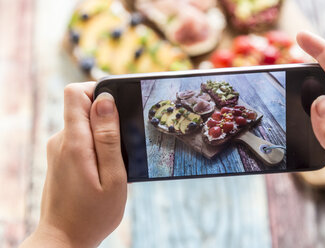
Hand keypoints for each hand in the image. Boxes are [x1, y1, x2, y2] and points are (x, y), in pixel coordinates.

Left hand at [20, 82, 126, 246]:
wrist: (64, 238)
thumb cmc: (93, 213)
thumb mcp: (112, 177)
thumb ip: (108, 138)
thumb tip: (105, 101)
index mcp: (74, 142)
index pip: (76, 92)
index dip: (98, 91)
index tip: (119, 107)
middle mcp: (61, 140)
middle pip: (82, 106)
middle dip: (107, 116)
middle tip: (124, 142)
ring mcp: (58, 149)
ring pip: (83, 123)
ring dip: (103, 134)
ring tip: (115, 160)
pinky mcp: (61, 157)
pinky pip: (81, 138)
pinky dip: (96, 145)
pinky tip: (105, 167)